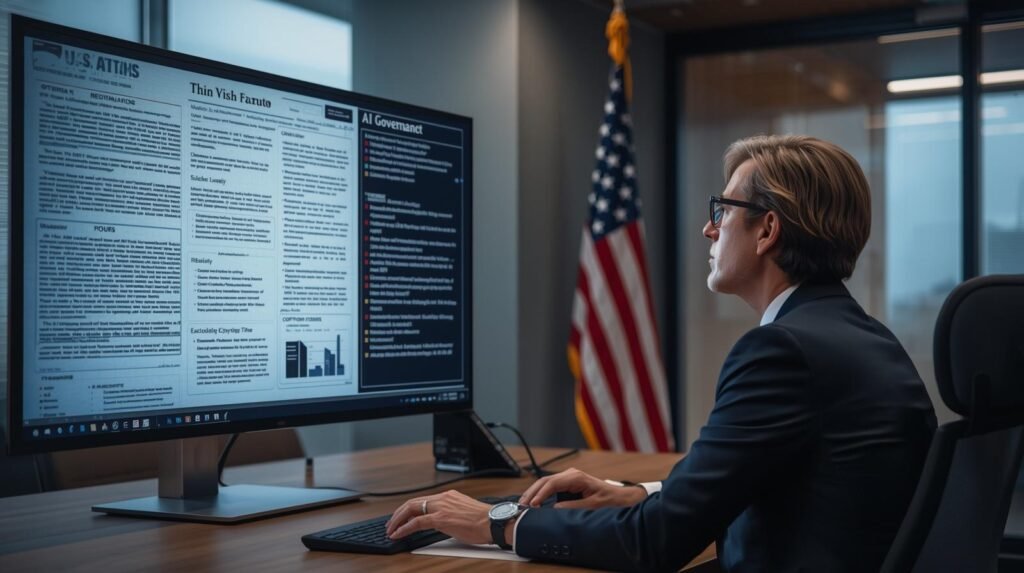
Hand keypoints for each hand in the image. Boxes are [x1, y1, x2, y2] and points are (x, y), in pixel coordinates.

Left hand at [386, 489, 494, 544]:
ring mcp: (441, 507)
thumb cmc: (484, 521)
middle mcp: (443, 498)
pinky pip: (416, 522)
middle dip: (399, 513)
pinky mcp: (440, 519)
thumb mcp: (464, 512)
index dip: (409, 509)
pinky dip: (404, 528)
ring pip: (411, 509)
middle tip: (391, 524)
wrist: (494, 522)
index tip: (402, 517)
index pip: (423, 500)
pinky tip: (398, 534)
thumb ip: (450, 514)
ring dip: (398, 520)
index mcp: (449, 496)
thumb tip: (441, 523)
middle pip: (413, 502)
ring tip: (391, 530)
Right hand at [518, 467, 646, 509]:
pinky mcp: (567, 483)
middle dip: (532, 492)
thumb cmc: (608, 499)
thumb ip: (573, 506)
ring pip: (545, 482)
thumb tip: (555, 508)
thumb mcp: (592, 505)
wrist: (618, 496)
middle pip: (545, 481)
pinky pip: (550, 486)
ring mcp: (568, 477)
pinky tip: (533, 501)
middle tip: (522, 504)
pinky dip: (540, 493)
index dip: (541, 494)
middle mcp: (570, 475)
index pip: (552, 483)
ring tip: (523, 503)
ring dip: (534, 492)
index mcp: (576, 477)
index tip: (533, 504)